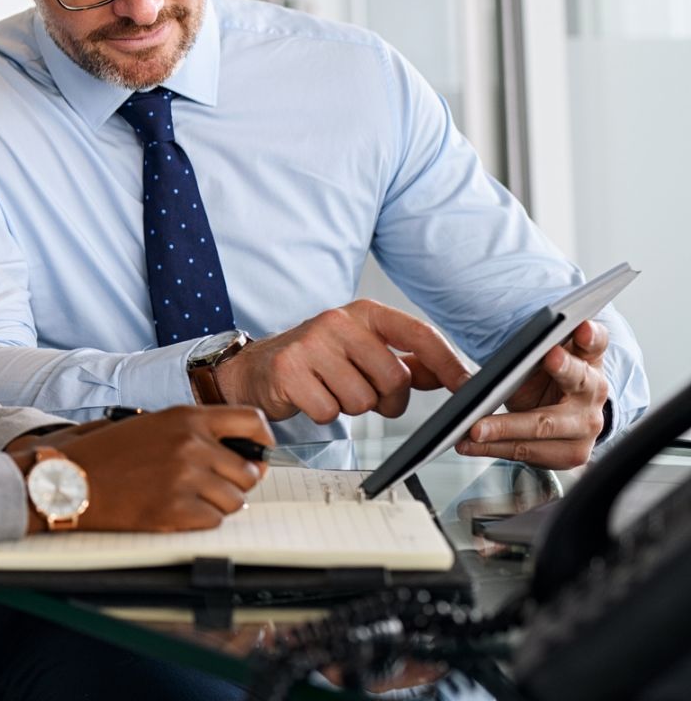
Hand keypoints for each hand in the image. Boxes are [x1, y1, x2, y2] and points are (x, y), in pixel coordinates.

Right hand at [9, 405, 273, 533]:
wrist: (68, 479)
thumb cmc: (106, 453)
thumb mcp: (152, 423)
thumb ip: (195, 431)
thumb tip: (241, 452)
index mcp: (186, 417)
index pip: (251, 420)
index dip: (262, 440)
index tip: (260, 453)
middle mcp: (192, 444)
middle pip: (249, 471)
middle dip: (237, 482)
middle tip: (214, 486)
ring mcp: (186, 478)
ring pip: (235, 501)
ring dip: (219, 505)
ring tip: (189, 499)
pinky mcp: (176, 510)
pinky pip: (214, 522)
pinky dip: (200, 521)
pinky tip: (176, 511)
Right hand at [215, 300, 471, 423]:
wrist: (256, 368)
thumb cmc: (316, 360)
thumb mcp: (362, 352)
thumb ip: (406, 362)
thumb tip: (450, 373)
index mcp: (364, 313)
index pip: (419, 334)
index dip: (449, 363)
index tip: (469, 386)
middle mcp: (338, 321)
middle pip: (394, 378)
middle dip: (386, 399)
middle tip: (366, 395)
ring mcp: (311, 344)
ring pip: (363, 400)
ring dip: (352, 407)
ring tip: (331, 391)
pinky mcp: (288, 371)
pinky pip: (330, 412)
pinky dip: (324, 413)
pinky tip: (311, 397)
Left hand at [455, 319, 609, 467]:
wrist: (562, 417)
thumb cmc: (545, 379)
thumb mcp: (539, 358)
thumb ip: (524, 348)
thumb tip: (485, 355)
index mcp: (588, 358)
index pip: (594, 341)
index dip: (590, 334)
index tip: (581, 327)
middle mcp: (594, 391)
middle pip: (577, 381)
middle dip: (561, 370)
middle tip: (544, 359)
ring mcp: (587, 426)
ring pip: (544, 425)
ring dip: (504, 429)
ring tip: (473, 428)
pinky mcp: (572, 454)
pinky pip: (528, 451)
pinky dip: (494, 448)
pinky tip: (469, 444)